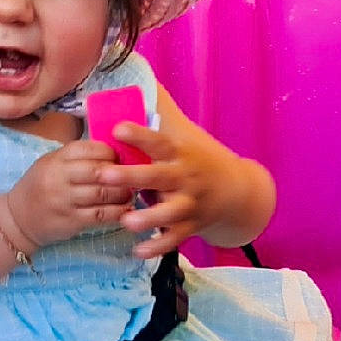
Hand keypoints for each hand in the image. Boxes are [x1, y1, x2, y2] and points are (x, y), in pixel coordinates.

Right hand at [3, 139, 122, 249]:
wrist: (17, 219)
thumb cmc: (41, 187)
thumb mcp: (52, 164)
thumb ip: (78, 157)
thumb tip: (114, 150)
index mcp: (56, 159)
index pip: (90, 148)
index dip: (111, 152)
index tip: (121, 158)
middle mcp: (58, 178)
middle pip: (99, 171)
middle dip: (121, 173)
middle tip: (134, 176)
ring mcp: (64, 201)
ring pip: (103, 194)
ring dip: (123, 193)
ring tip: (132, 192)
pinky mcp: (70, 221)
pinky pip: (101, 215)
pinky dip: (118, 212)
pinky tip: (126, 209)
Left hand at [97, 120, 266, 258]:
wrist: (236, 191)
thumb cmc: (196, 161)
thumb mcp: (183, 140)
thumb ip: (156, 123)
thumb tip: (132, 89)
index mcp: (179, 153)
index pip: (158, 141)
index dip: (139, 134)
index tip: (117, 129)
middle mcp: (185, 177)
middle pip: (158, 176)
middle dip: (132, 176)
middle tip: (104, 176)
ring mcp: (189, 203)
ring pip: (168, 212)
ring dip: (148, 217)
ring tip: (125, 221)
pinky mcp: (191, 226)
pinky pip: (173, 238)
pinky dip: (157, 246)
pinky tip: (138, 251)